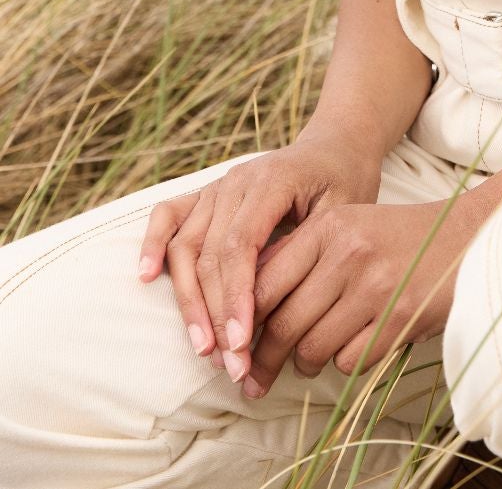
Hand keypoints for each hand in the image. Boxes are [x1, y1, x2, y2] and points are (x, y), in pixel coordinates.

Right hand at [137, 131, 383, 381]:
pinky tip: (145, 276)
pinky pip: (169, 215)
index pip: (240, 245)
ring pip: (186, 245)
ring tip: (203, 348)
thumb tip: (275, 304)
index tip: (241, 343)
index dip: (236, 297)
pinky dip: (153, 243)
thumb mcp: (344, 211)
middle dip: (216, 315)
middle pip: (210, 254)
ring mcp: (217, 186)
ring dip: (188, 300)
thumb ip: (307, 249)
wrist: (336, 147)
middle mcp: (238, 180)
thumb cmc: (345, 183)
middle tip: (231, 365)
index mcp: (273, 180)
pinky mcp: (205, 194)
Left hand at [241, 196, 473, 398]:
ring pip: (313, 349)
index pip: (264, 283)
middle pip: (283, 323)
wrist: (466, 236)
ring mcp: (376, 286)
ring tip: (309, 358)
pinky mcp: (399, 318)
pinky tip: (354, 347)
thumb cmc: (396, 236)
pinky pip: (349, 361)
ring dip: (305, 363)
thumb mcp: (347, 226)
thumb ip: (300, 253)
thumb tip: (244, 299)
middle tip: (252, 377)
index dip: (242, 323)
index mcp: (329, 225)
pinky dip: (345, 363)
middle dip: (263, 359)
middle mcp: (349, 252)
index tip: (232, 347)